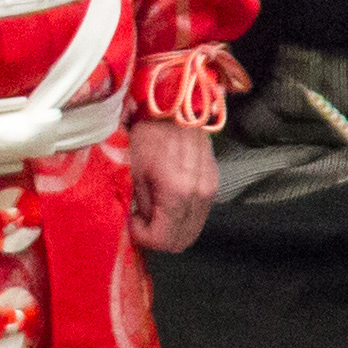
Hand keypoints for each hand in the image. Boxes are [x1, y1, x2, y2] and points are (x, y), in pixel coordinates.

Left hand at [124, 112, 218, 254]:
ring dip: (171, 228)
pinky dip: (182, 217)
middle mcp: (200, 194)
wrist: (175, 107)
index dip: (144, 238)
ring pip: (192, 230)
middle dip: (158, 237)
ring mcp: (211, 189)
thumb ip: (144, 205)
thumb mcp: (135, 172)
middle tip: (141, 220)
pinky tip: (167, 200)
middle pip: (182, 241)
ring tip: (153, 209)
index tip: (132, 221)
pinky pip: (199, 214)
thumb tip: (144, 225)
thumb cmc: (147, 135)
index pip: (164, 239)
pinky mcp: (214, 183)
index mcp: (178, 192)